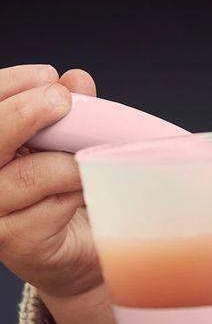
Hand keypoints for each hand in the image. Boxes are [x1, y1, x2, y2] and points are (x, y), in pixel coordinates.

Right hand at [0, 64, 103, 298]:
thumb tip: (77, 79)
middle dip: (23, 113)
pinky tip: (89, 186)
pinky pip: (49, 207)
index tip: (47, 74)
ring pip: (25, 175)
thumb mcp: (67, 140)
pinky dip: (76, 190)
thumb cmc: (65, 187)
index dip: (7, 85)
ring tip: (92, 154)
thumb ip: (68, 109)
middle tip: (61, 101)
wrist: (76, 249)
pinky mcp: (14, 241)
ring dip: (66, 160)